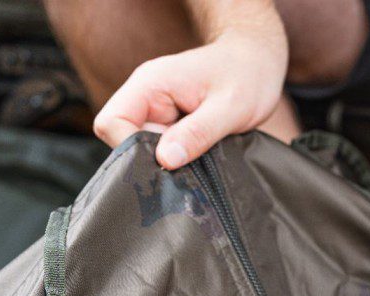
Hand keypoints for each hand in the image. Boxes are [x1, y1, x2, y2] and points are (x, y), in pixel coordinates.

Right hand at [92, 27, 287, 168]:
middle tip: (188, 160)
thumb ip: (198, 133)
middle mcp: (145, 96)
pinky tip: (198, 155)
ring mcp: (155, 111)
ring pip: (141, 149)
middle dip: (151, 159)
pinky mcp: (167, 124)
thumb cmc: (247, 75)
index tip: (165, 161)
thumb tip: (165, 160)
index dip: (131, 149)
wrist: (258, 61)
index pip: (111, 123)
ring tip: (199, 154)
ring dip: (167, 161)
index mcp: (150, 84)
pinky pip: (159, 150)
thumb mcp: (230, 107)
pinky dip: (176, 159)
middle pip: (122, 140)